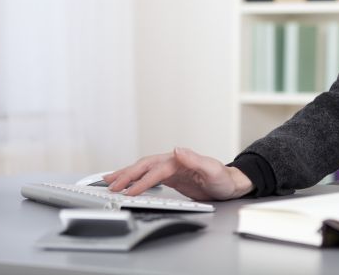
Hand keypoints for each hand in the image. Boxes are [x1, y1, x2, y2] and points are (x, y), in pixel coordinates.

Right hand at [102, 147, 253, 200]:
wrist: (230, 184)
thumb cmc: (224, 179)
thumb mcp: (213, 170)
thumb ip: (195, 159)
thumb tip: (177, 149)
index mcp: (180, 160)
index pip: (155, 170)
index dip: (142, 181)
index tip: (129, 190)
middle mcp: (173, 161)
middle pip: (144, 166)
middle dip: (126, 175)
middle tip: (109, 184)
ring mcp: (170, 169)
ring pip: (143, 169)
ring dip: (126, 174)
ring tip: (108, 180)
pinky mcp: (171, 177)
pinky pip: (148, 177)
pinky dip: (135, 180)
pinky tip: (126, 184)